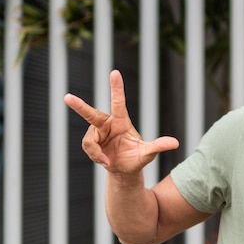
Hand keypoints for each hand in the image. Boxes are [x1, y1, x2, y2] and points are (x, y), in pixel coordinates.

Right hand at [64, 70, 178, 173]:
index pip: (118, 102)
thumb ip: (159, 146)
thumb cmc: (137, 158)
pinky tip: (105, 162)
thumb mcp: (148, 153)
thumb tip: (175, 143)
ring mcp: (97, 133)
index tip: (114, 72)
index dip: (116, 88)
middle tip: (67, 97)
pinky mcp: (91, 142)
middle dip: (79, 106)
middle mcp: (107, 124)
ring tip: (107, 161)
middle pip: (91, 114)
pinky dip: (96, 157)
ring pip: (89, 140)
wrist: (124, 171)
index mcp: (122, 121)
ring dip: (97, 152)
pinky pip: (89, 148)